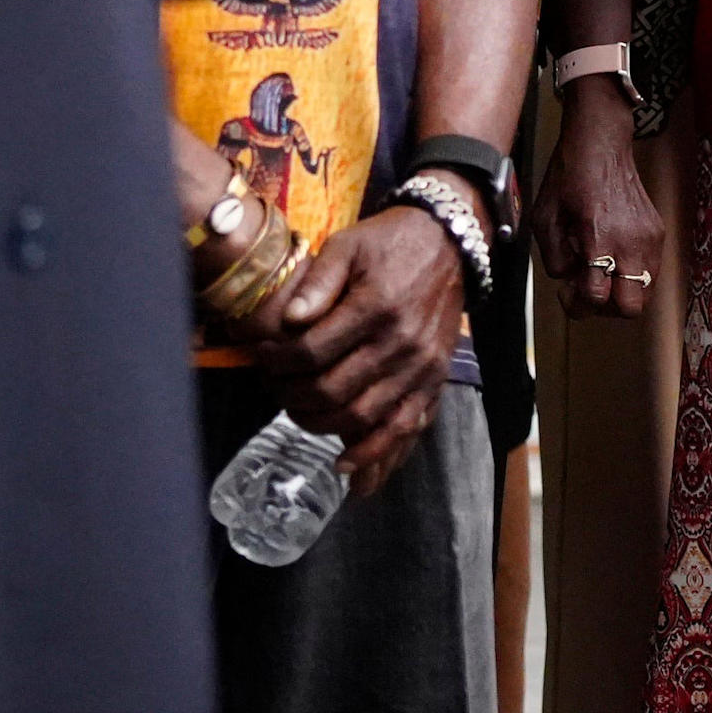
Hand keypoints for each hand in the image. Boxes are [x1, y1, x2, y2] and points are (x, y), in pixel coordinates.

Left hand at [253, 208, 462, 497]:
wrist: (449, 243)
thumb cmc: (390, 243)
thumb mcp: (347, 245)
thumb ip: (316, 282)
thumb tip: (289, 321)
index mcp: (376, 306)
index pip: (312, 352)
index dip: (277, 361)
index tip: (261, 357)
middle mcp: (401, 343)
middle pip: (333, 390)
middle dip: (291, 396)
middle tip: (273, 387)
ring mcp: (421, 367)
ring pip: (364, 417)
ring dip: (322, 425)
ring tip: (299, 414)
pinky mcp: (434, 381)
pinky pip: (406, 428)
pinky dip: (377, 455)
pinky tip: (348, 469)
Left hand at [532, 92, 667, 318]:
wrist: (602, 143)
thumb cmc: (570, 175)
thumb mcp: (544, 218)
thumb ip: (553, 257)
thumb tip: (569, 279)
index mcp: (600, 236)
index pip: (597, 297)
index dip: (577, 304)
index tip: (567, 291)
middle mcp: (631, 241)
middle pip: (630, 306)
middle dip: (605, 307)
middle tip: (587, 289)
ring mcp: (650, 237)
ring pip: (644, 293)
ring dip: (619, 292)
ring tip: (599, 271)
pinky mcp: (657, 232)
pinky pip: (649, 271)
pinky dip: (630, 274)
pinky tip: (611, 255)